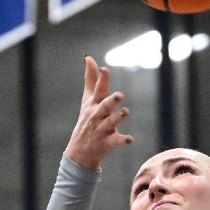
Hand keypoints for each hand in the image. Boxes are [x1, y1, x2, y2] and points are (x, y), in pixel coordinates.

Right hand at [63, 56, 132, 170]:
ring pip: (111, 122)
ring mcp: (102, 130)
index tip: (105, 69)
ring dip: (118, 117)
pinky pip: (116, 141)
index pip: (98, 90)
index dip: (102, 79)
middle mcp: (97, 116)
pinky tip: (130, 139)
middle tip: (119, 95)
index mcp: (93, 104)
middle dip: (111, 100)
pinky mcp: (107, 143)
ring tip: (125, 111)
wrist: (79, 151)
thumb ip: (91, 79)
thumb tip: (88, 58)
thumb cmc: (87, 120)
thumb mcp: (87, 100)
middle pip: (104, 106)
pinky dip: (122, 140)